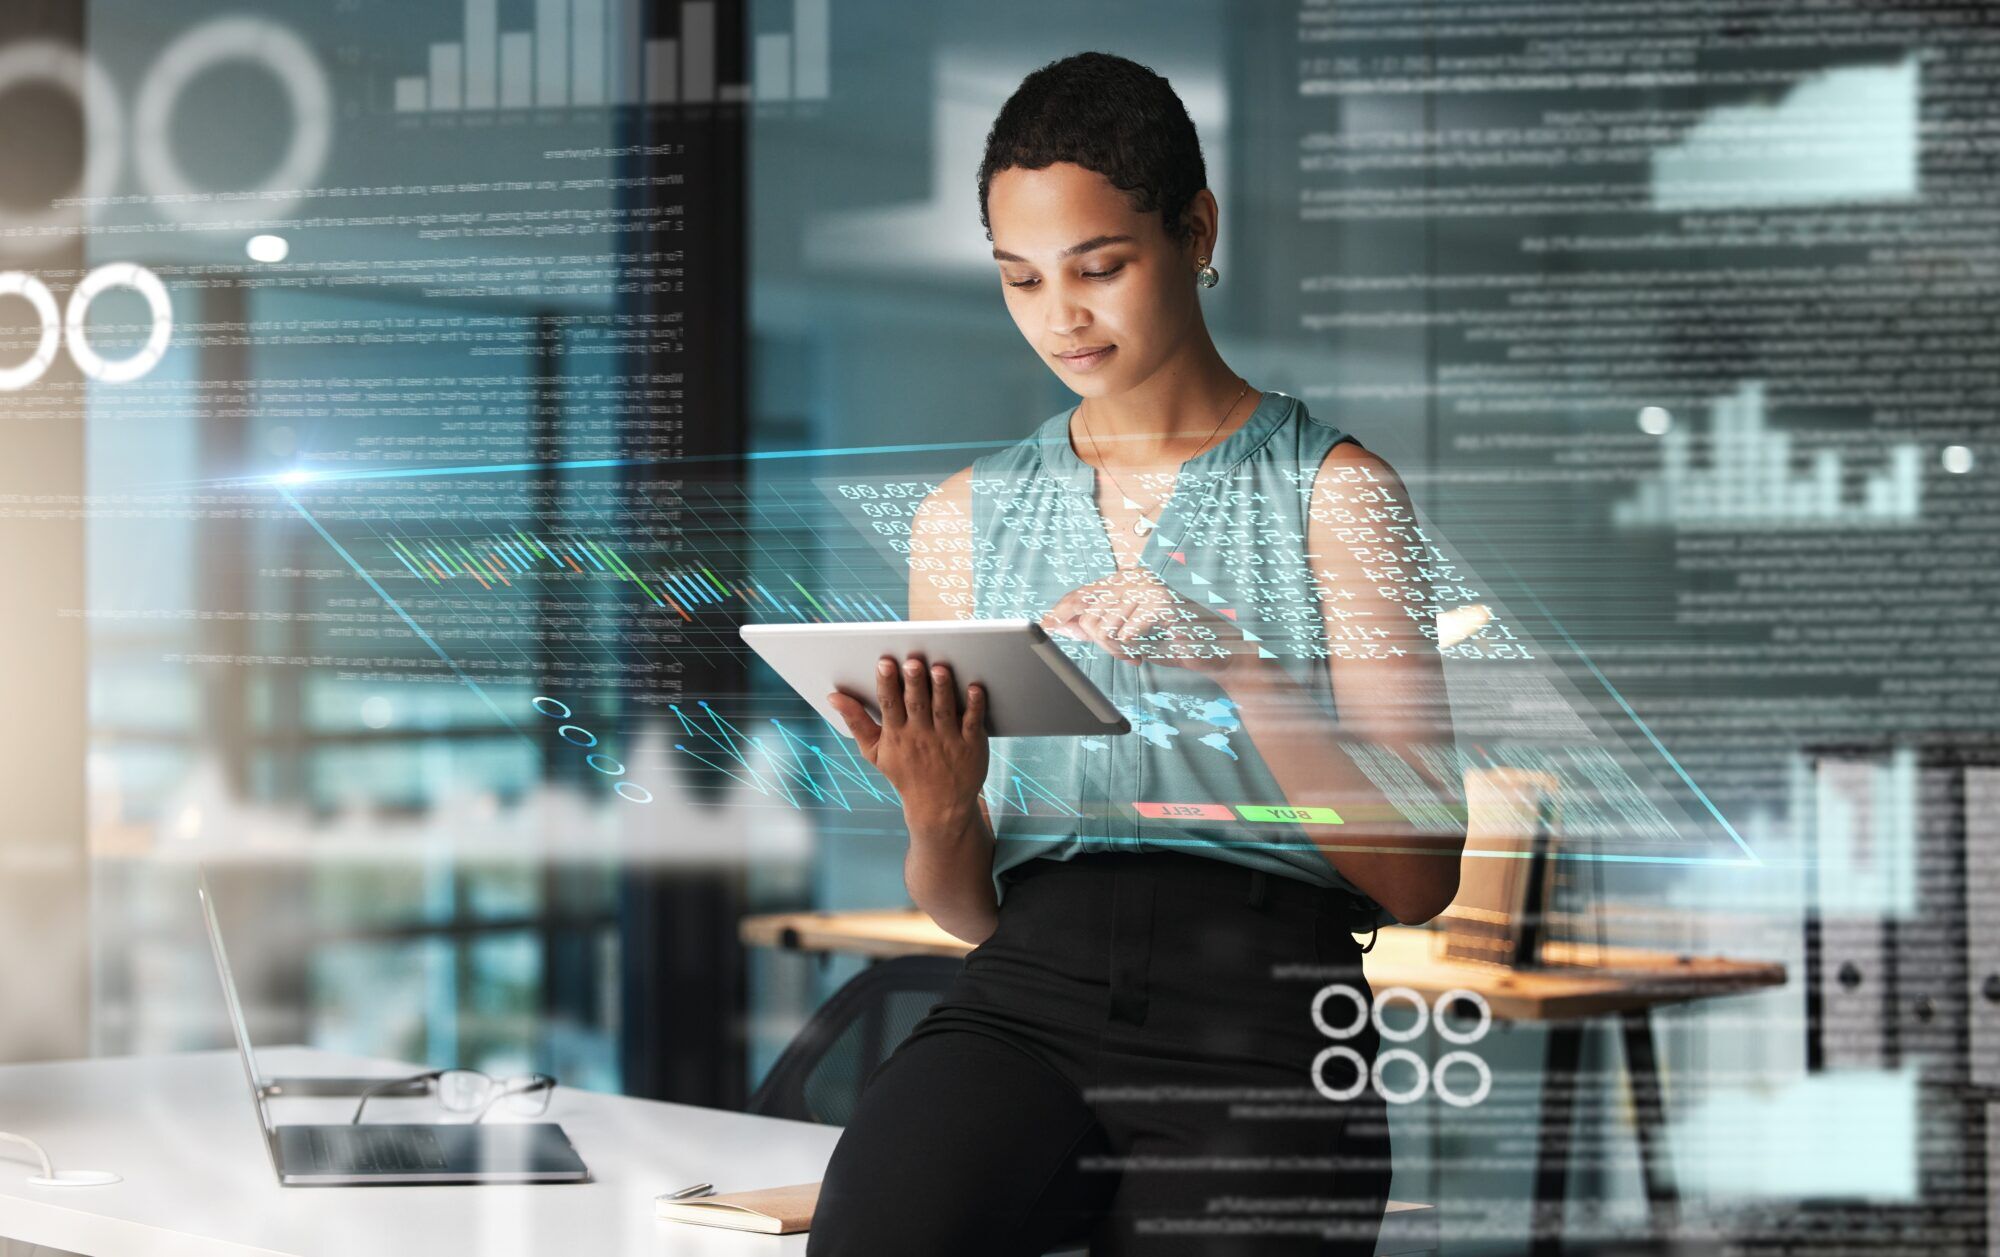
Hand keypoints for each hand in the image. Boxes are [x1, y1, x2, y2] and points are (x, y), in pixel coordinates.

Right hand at [827, 655, 989, 830]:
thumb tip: (834, 697)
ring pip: (944, 710)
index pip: (890, 705)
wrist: (940, 807)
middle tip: (912, 661)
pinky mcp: (971, 744)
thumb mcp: (874, 751)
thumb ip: (856, 721)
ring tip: (940, 669)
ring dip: (942, 689)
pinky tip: (975, 688)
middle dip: (914, 682)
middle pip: (917, 704)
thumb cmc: (905, 772)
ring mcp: (948, 740)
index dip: (886, 684)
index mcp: (897, 735)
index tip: (884, 663)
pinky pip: (973, 722)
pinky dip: (975, 706)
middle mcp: (922, 736)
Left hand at [1039, 568, 1250, 677]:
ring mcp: (1149, 587)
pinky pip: (1125, 634)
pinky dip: (1132, 650)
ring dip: (1118, 651)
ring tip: (1136, 652)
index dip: (1061, 612)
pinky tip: (1146, 652)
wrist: (1214, 650)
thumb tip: (1058, 623)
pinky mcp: (1161, 603)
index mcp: (1125, 580)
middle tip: (1123, 652)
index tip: (1043, 625)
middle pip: (1090, 616)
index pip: (1081, 594)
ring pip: (1105, 628)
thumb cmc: (1169, 641)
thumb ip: (1096, 624)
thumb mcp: (1127, 632)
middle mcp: (1134, 578)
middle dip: (1101, 644)